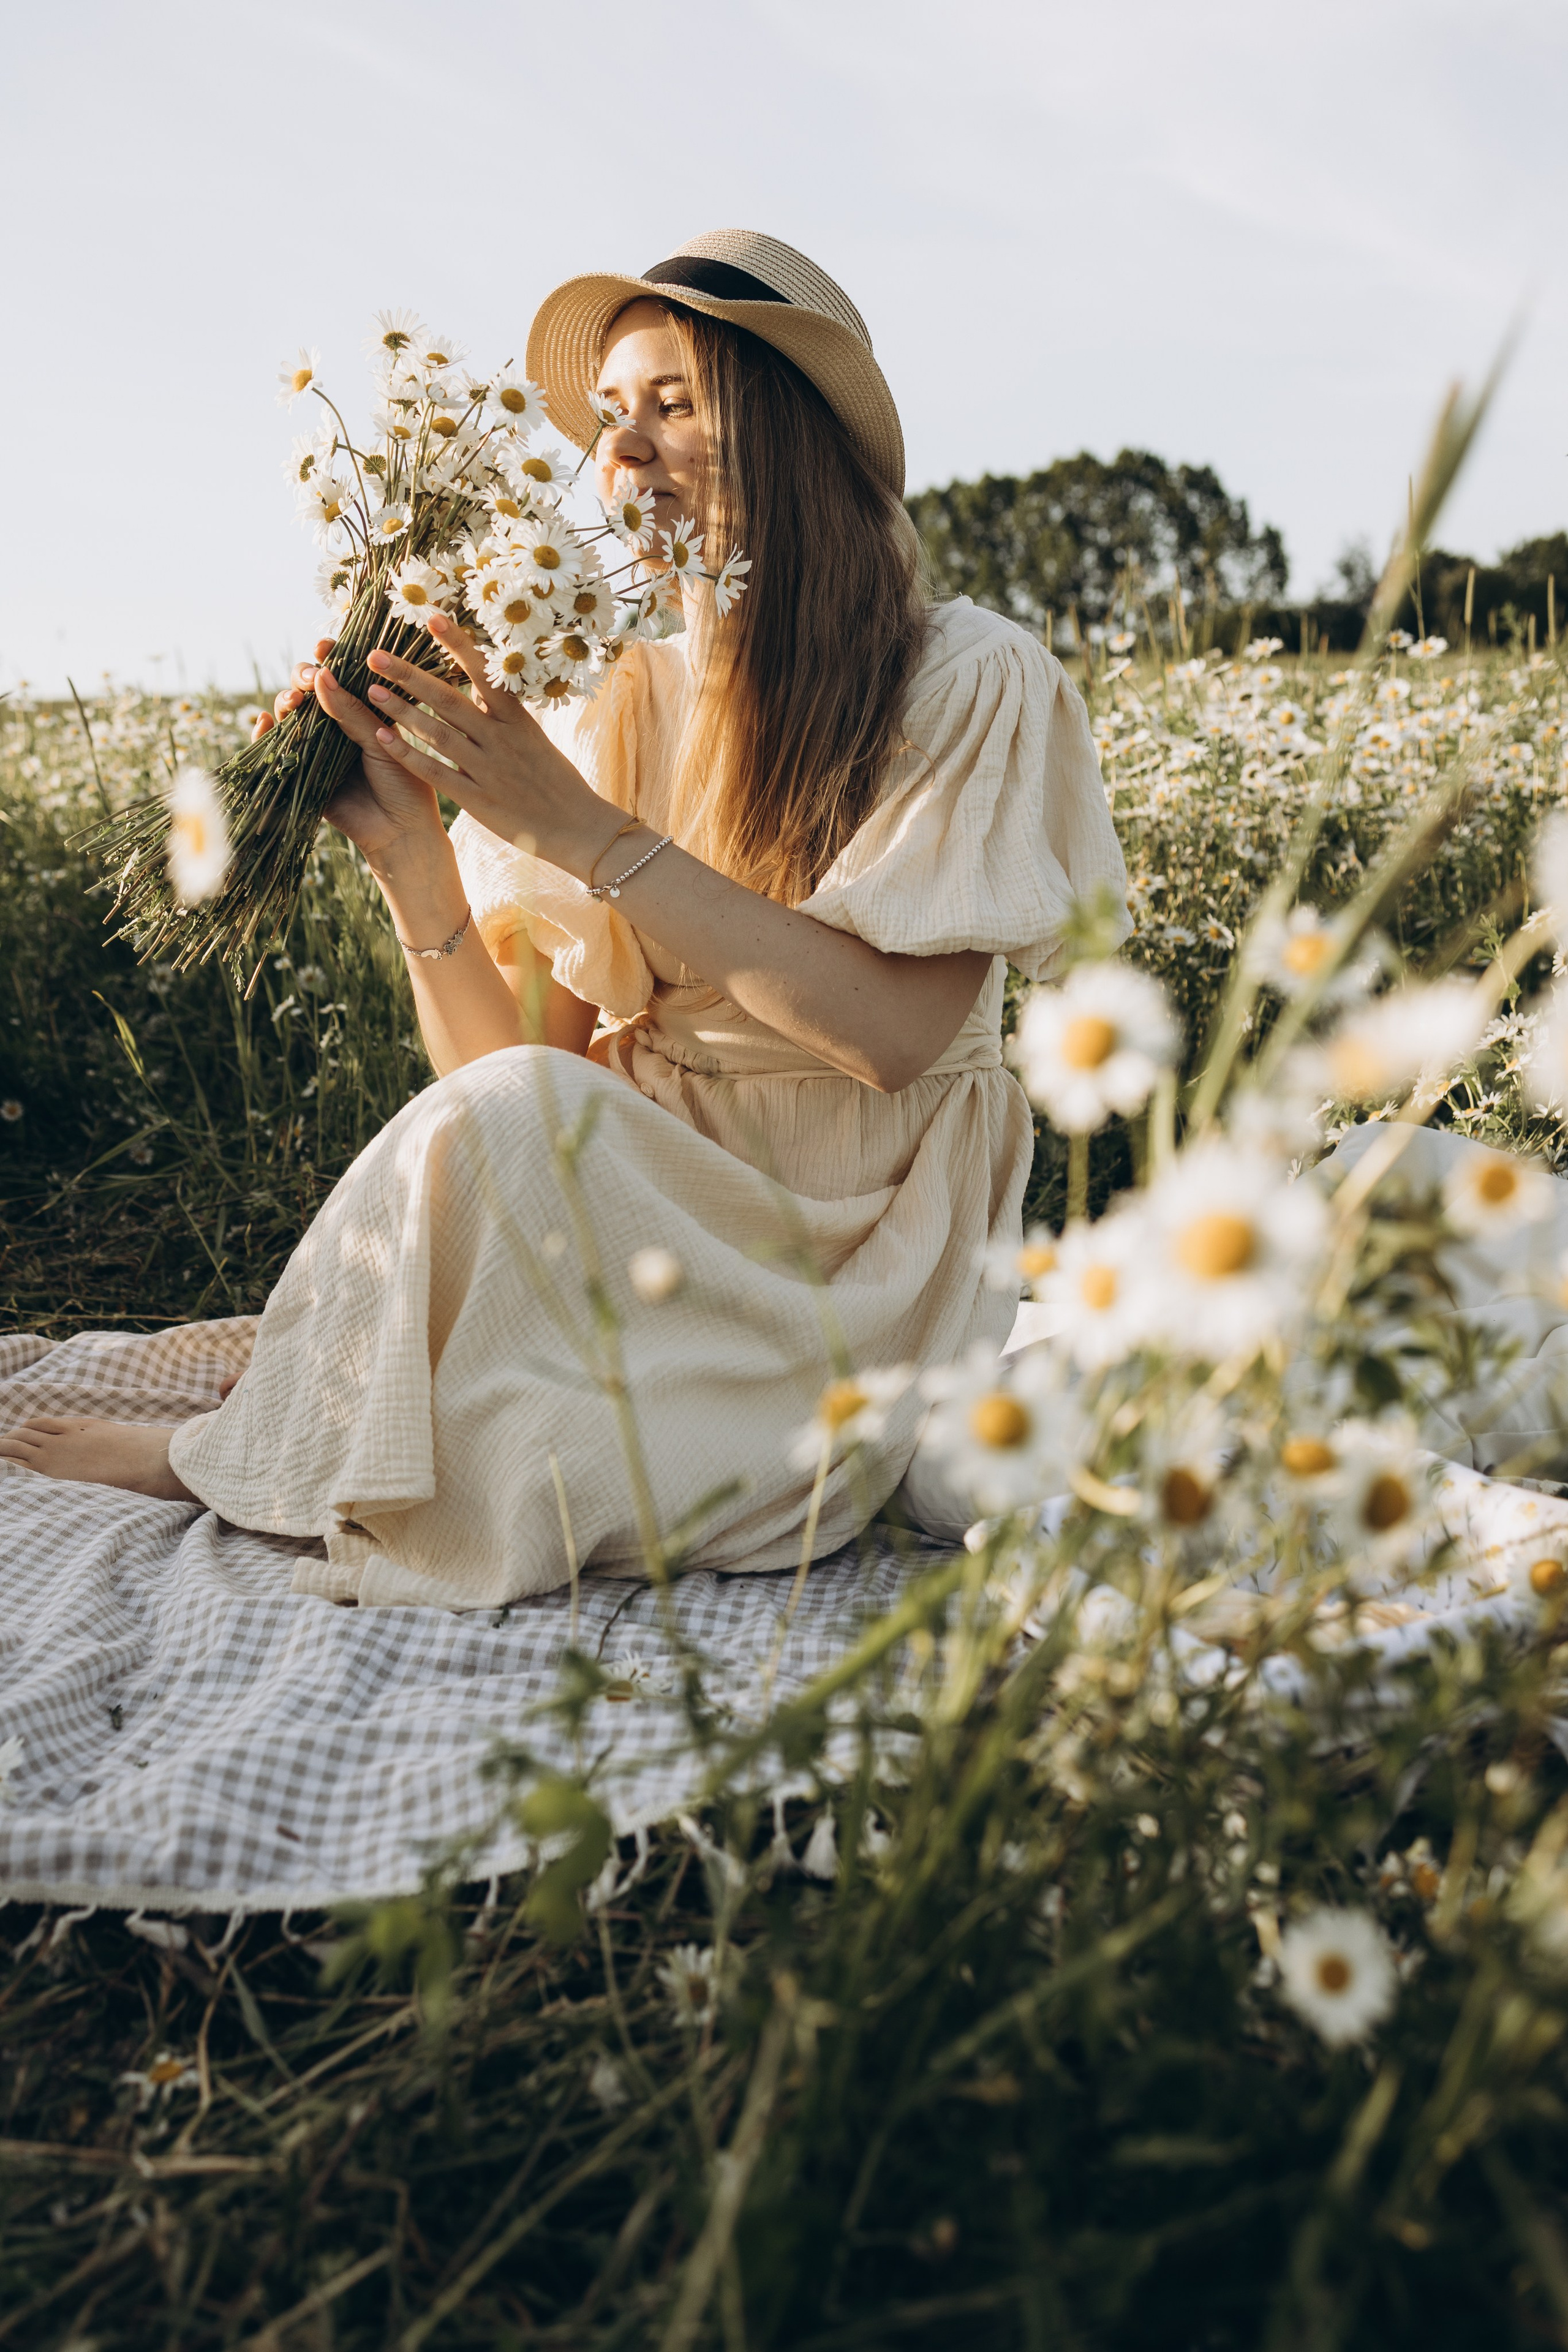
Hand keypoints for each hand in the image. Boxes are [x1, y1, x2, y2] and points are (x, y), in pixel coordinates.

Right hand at [253, 637, 445, 868]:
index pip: (340, 673)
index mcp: (362, 709)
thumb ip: (352, 712)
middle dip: (304, 677)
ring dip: (286, 702)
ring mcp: (316, 747)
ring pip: (291, 715)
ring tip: (293, 702)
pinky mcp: (300, 772)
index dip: (329, 656)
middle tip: (311, 680)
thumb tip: (322, 676)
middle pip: (309, 689)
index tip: (325, 647)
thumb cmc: (404, 784)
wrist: (402, 833)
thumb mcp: (382, 741)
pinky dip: (266, 735)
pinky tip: (263, 722)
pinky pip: (277, 749)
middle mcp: (336, 724)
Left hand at [322, 614, 628, 881]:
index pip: (483, 672)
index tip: (431, 617)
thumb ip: (502, 714)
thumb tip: (476, 684)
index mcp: (516, 718)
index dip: (457, 643)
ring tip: (370, 691)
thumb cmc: (555, 780)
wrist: (576, 826)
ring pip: (436, 732)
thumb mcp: (533, 737)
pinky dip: (408, 754)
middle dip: (410, 675)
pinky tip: (382, 738)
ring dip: (401, 710)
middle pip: (448, 699)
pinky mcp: (476, 799)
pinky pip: (436, 772)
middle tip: (375, 655)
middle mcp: (500, 738)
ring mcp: (487, 768)